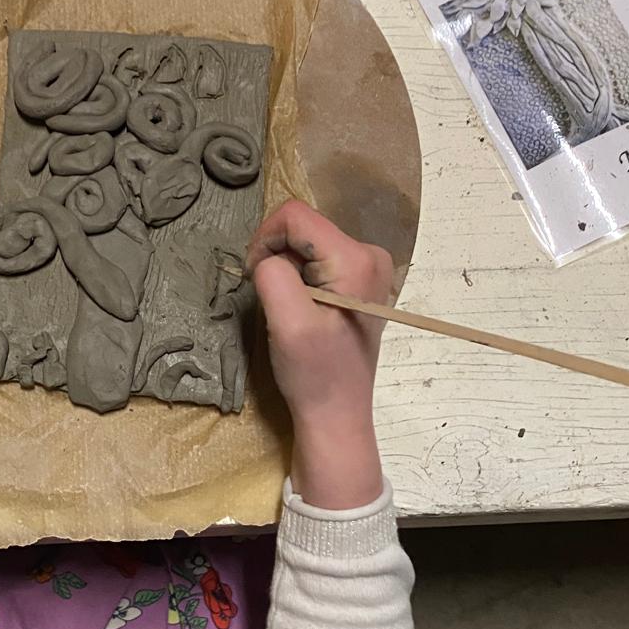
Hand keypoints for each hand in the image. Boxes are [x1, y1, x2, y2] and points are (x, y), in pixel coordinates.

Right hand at [247, 200, 392, 509]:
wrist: (337, 413)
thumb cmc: (314, 374)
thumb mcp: (287, 323)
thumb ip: (273, 274)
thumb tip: (267, 255)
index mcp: (357, 258)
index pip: (294, 215)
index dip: (264, 240)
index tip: (257, 279)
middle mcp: (370, 253)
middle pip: (302, 227)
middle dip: (277, 257)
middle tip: (276, 301)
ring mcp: (367, 266)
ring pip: (306, 243)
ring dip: (287, 270)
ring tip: (291, 309)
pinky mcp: (358, 280)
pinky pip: (315, 259)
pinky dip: (299, 279)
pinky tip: (304, 310)